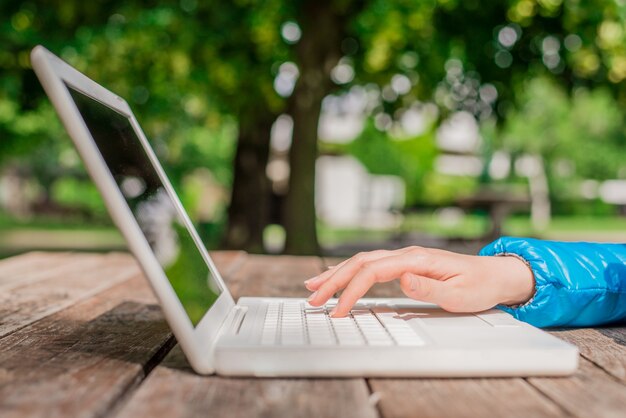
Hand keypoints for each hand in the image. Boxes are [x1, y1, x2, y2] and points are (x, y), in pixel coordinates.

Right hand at [304, 246, 534, 316]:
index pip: (373, 271)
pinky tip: (340, 278)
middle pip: (360, 262)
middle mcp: (407, 255)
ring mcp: (405, 258)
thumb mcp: (459, 294)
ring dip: (337, 273)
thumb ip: (429, 288)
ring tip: (313, 285)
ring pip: (362, 261)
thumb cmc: (479, 286)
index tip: (338, 309)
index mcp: (417, 260)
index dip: (351, 290)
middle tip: (311, 296)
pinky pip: (371, 265)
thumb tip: (401, 280)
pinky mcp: (405, 264)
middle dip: (333, 279)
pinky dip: (350, 271)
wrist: (495, 275)